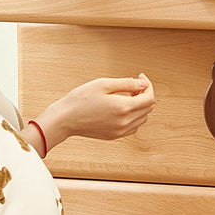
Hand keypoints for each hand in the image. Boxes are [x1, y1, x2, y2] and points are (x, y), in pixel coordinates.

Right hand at [32, 74, 154, 150]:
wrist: (64, 119)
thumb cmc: (80, 99)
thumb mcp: (103, 84)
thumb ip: (127, 83)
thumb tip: (143, 84)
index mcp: (123, 107)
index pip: (149, 98)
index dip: (148, 85)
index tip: (140, 77)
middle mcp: (124, 122)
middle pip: (148, 108)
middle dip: (145, 94)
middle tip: (133, 85)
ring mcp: (120, 131)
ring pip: (143, 118)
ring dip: (141, 106)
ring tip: (128, 95)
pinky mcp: (114, 136)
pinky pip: (133, 127)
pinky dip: (134, 116)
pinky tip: (123, 108)